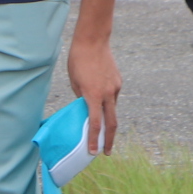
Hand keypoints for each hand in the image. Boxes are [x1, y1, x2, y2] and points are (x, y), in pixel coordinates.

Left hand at [65, 34, 121, 156]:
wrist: (93, 41)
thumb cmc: (78, 61)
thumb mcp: (74, 82)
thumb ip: (81, 98)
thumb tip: (85, 110)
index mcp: (93, 95)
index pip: (95, 123)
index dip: (94, 140)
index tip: (93, 152)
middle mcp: (107, 93)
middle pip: (111, 123)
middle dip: (109, 140)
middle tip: (107, 152)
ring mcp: (115, 87)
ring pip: (112, 109)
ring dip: (107, 118)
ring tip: (100, 122)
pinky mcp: (118, 81)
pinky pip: (113, 97)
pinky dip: (107, 102)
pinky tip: (100, 97)